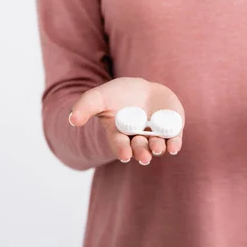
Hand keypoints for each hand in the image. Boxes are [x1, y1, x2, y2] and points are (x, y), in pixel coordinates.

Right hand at [68, 77, 184, 164]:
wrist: (142, 90)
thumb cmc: (117, 95)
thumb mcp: (99, 97)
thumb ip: (86, 107)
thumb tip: (72, 119)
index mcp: (119, 135)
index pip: (120, 145)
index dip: (122, 150)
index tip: (125, 155)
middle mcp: (138, 138)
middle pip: (140, 148)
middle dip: (141, 152)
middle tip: (143, 157)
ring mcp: (156, 134)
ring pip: (157, 145)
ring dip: (157, 148)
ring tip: (156, 148)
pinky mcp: (172, 128)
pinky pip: (174, 138)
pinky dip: (174, 143)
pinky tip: (174, 147)